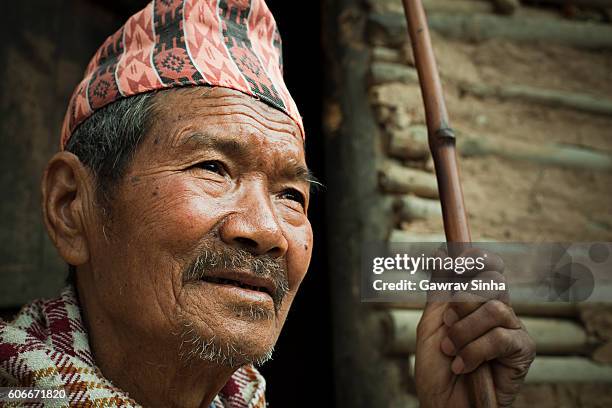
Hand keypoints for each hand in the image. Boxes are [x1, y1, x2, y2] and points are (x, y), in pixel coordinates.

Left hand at [414, 248, 535, 407]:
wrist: (445, 405)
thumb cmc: (438, 369)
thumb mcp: (431, 324)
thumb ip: (440, 292)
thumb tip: (442, 253)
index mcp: (477, 302)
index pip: (487, 268)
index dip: (476, 257)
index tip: (455, 258)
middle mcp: (498, 311)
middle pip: (492, 282)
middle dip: (462, 301)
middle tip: (446, 323)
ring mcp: (512, 329)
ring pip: (495, 307)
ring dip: (463, 330)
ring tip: (449, 350)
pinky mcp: (522, 351)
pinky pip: (500, 337)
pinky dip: (474, 351)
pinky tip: (462, 366)